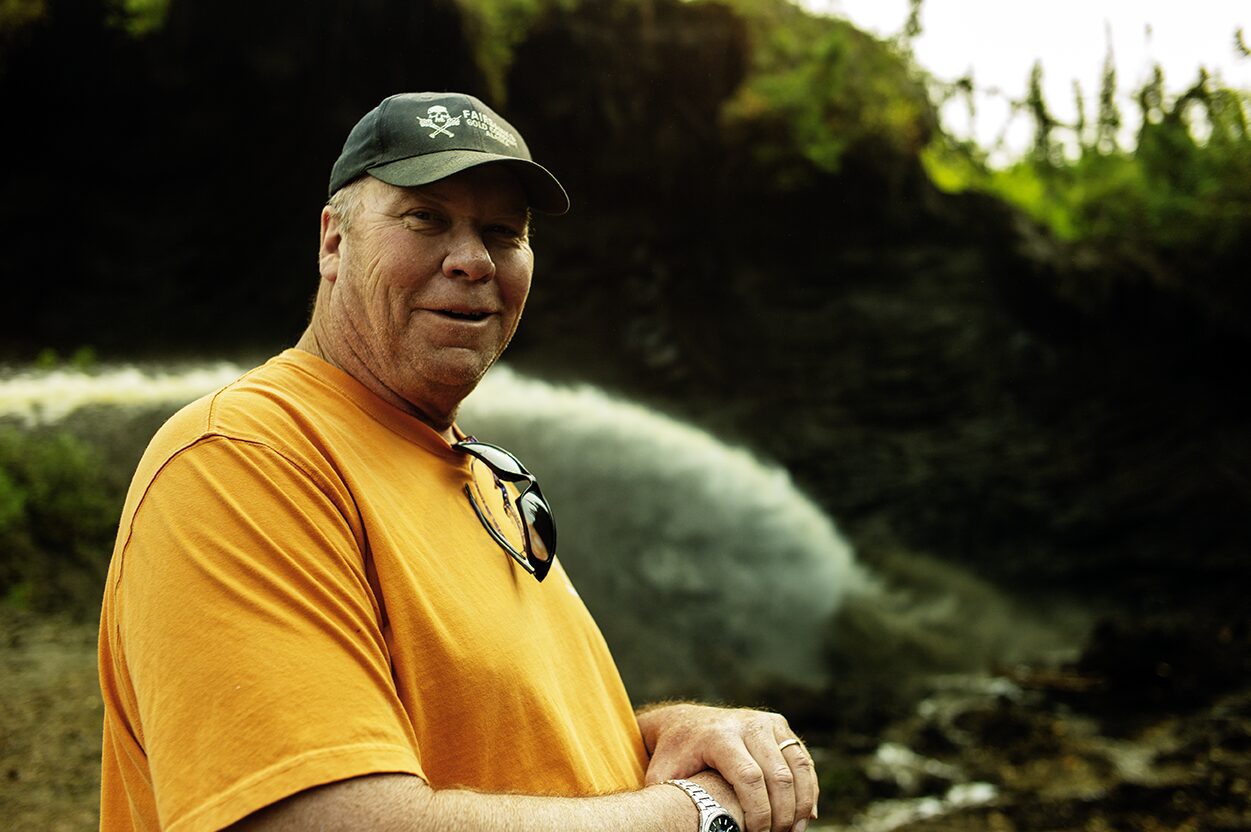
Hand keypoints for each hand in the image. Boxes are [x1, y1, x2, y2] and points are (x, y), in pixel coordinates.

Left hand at [638, 703, 817, 831]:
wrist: (684, 723)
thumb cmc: (673, 757)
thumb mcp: (663, 776)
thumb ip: (669, 799)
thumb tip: (669, 825)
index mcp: (718, 736)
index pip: (749, 778)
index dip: (758, 812)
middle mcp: (746, 724)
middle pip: (778, 775)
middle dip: (782, 814)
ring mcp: (766, 722)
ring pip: (797, 766)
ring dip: (801, 804)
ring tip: (794, 831)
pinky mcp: (779, 725)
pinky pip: (802, 759)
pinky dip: (808, 788)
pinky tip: (805, 814)